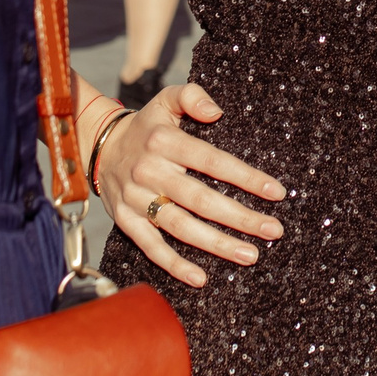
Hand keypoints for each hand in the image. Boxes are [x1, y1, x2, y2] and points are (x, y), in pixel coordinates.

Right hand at [96, 83, 284, 289]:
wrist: (99, 146)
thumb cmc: (147, 127)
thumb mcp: (165, 100)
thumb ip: (192, 97)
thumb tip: (217, 112)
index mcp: (164, 141)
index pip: (212, 161)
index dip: (246, 177)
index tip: (277, 192)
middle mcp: (149, 170)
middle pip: (201, 199)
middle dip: (240, 217)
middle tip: (273, 230)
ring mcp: (136, 198)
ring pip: (181, 226)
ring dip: (216, 244)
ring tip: (250, 254)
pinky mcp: (125, 220)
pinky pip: (151, 247)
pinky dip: (175, 265)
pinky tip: (201, 278)